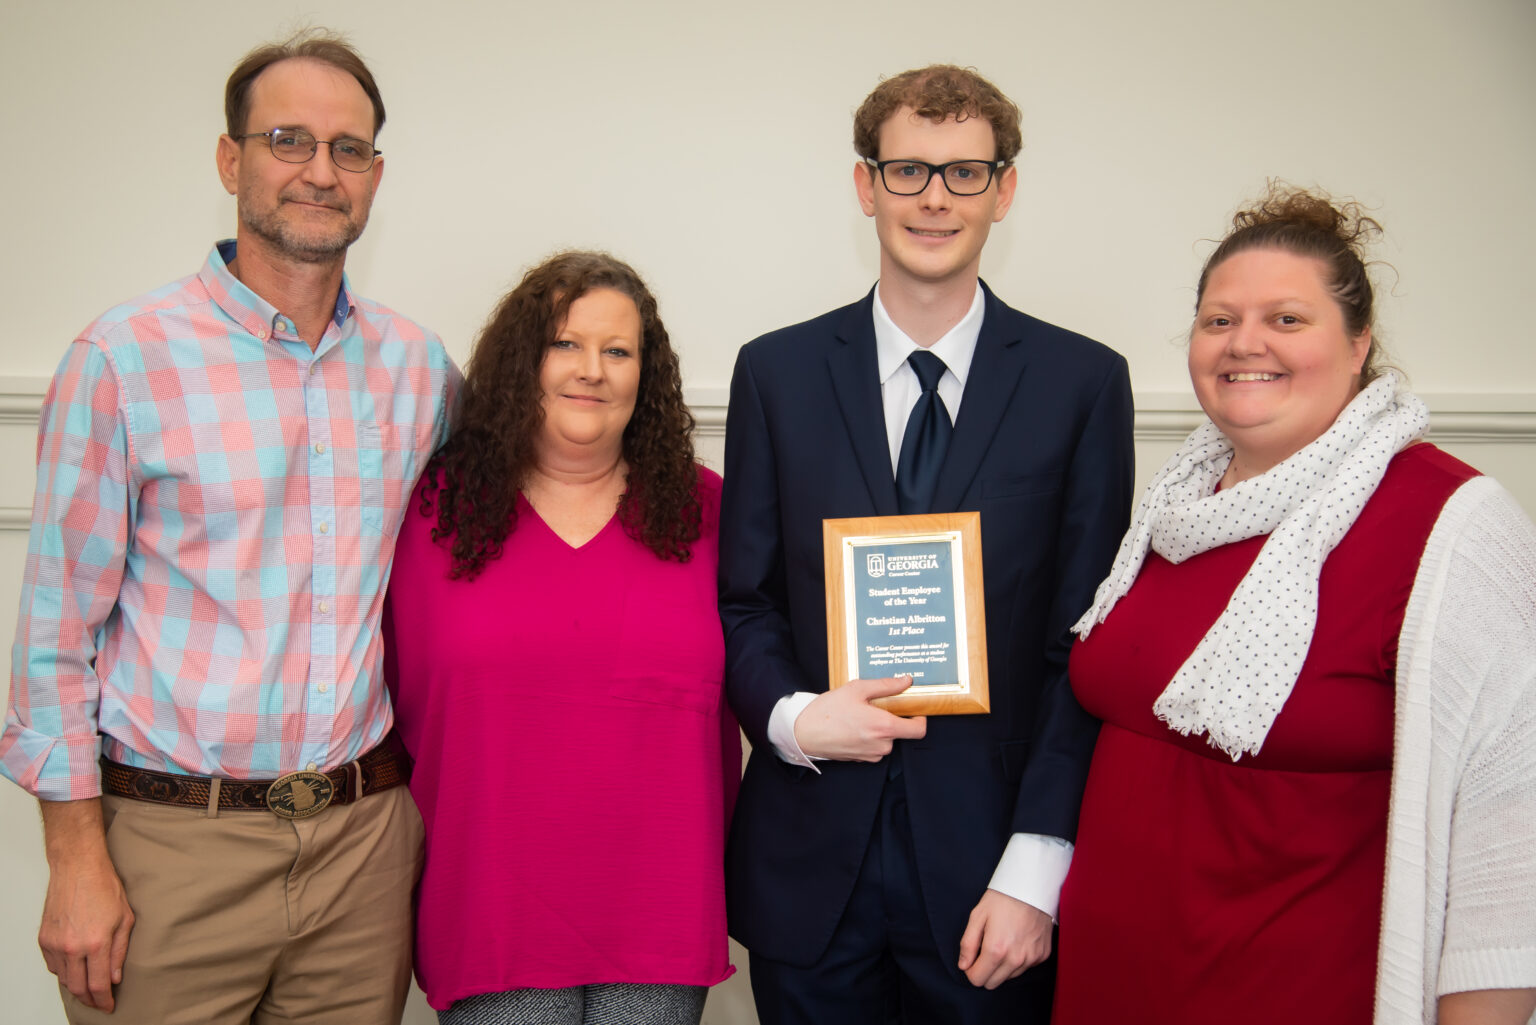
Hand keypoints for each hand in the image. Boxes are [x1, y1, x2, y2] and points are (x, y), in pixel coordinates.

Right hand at [38, 800, 134, 1012]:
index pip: (98, 985)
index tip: (109, 1006)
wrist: (78, 867)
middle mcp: (72, 947)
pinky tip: (76, 969)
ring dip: (77, 987)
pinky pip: (53, 965)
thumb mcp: (125, 918)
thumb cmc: (105, 887)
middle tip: (99, 1002)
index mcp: (96, 942)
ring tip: (89, 988)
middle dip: (90, 999)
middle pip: (78, 988)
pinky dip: (64, 972)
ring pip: (64, 978)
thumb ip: (120, 951)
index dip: (103, 1000)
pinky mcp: (44, 938)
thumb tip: (115, 977)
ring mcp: (55, 943)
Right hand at [792, 676, 926, 761]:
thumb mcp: (857, 689)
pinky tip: (854, 726)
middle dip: (893, 719)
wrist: (804, 733)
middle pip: (901, 732)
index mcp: (884, 727)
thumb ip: (886, 685)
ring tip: (861, 715)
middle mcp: (881, 744)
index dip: (920, 718)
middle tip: (877, 706)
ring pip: (887, 739)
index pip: (919, 730)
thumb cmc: (828, 710)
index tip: (914, 709)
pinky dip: (870, 737)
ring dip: (880, 728)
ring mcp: (872, 754)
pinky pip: (875, 747)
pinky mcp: (862, 759)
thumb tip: (906, 680)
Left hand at [957, 889, 1051, 988]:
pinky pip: (1025, 968)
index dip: (971, 970)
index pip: (977, 979)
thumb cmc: (1002, 899)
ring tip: (1003, 942)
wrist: (1032, 887)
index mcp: (996, 950)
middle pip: (993, 983)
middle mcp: (1015, 959)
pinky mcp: (1042, 955)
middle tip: (985, 951)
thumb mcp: (977, 916)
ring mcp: (1031, 958)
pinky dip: (1018, 960)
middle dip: (985, 971)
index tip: (973, 958)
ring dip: (1002, 966)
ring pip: (1009, 977)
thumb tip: (963, 966)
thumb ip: (967, 944)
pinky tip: (1017, 941)